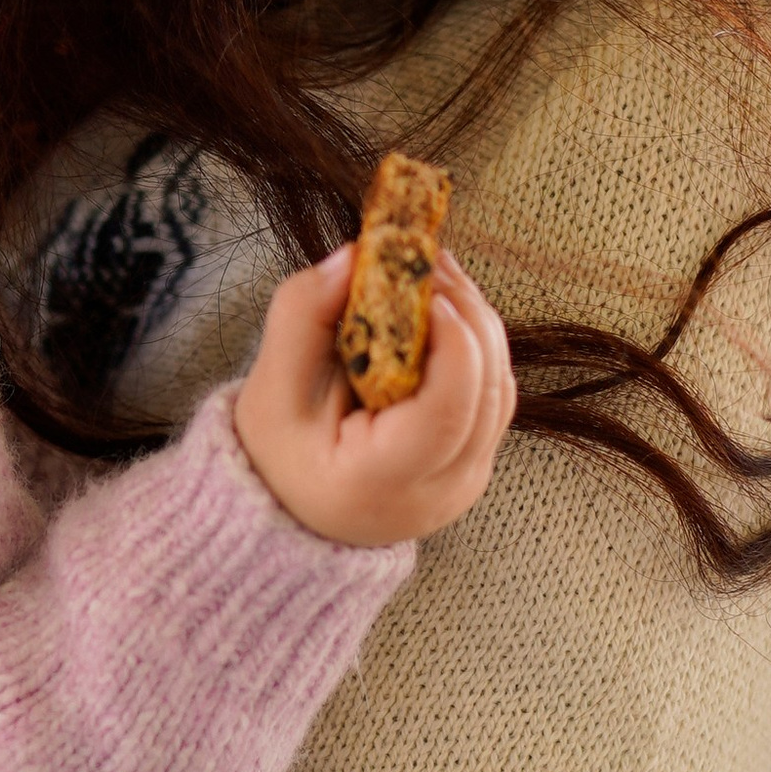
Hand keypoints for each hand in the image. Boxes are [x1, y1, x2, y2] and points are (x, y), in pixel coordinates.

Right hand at [233, 245, 514, 548]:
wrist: (292, 514)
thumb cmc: (275, 455)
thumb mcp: (269, 389)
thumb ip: (302, 317)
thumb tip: (352, 257)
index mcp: (384, 481)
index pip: (447, 411)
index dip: (451, 343)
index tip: (426, 287)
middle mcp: (442, 490)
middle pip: (488, 393)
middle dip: (467, 315)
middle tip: (429, 261)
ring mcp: (468, 481)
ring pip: (501, 390)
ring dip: (476, 324)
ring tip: (434, 276)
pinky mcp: (475, 463)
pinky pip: (494, 397)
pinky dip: (476, 347)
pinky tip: (442, 312)